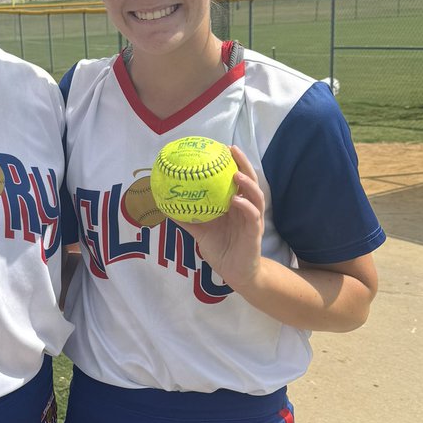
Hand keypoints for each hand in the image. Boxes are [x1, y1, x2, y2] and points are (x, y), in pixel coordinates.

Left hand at [174, 146, 264, 288]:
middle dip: (243, 164)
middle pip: (250, 181)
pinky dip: (245, 206)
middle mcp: (247, 209)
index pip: (237, 179)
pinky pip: (252, 217)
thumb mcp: (201, 232)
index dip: (233, 163)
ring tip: (235, 173)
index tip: (223, 148)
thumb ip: (187, 219)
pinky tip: (235, 200)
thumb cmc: (221, 249)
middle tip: (232, 150)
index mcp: (236, 205)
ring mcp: (253, 220)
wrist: (236, 273)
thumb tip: (167, 207)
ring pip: (256, 196)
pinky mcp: (256, 233)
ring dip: (247, 183)